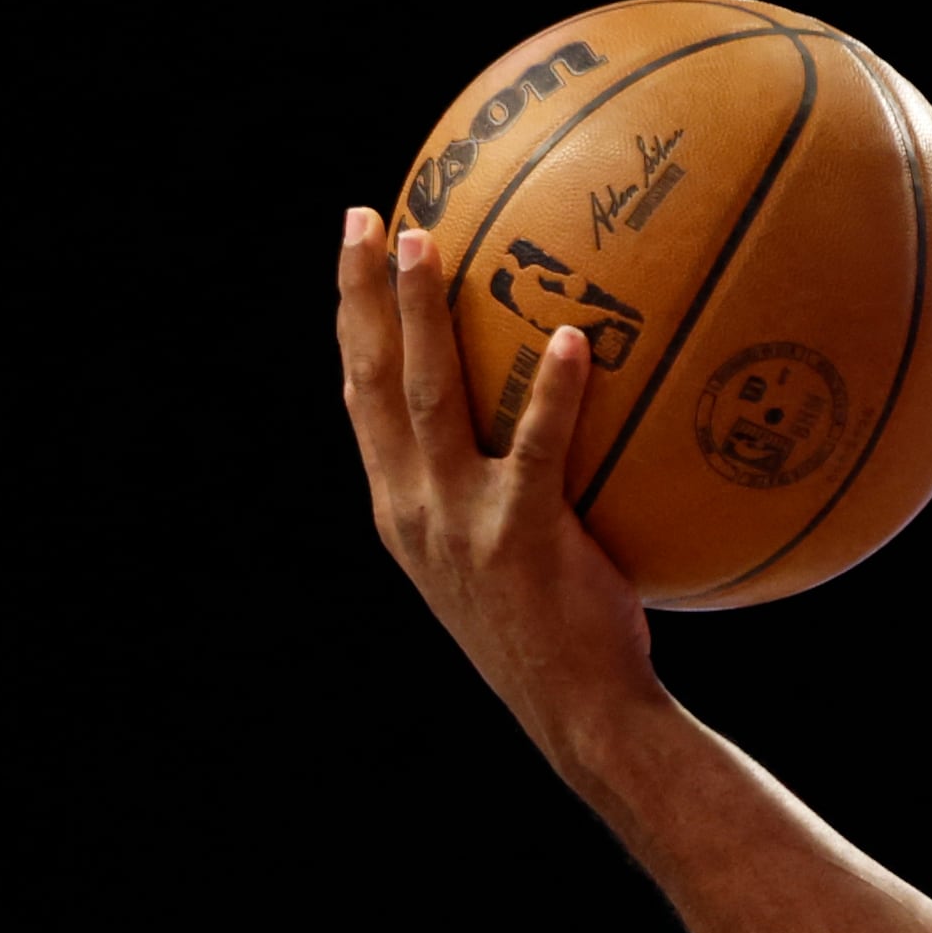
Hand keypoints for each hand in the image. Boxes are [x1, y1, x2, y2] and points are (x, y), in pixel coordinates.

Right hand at [333, 211, 660, 754]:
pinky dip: (554, 392)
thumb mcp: (500, 563)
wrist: (580, 716)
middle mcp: (413, 509)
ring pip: (429, 396)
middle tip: (368, 217)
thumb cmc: (558, 636)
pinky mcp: (522, 537)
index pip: (360, 400)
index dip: (351, 325)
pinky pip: (540, 448)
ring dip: (420, 315)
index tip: (353, 255)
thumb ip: (500, 492)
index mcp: (400, 510)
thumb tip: (549, 417)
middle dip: (361, 294)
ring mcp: (461, 523)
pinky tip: (574, 339)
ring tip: (427, 241)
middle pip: (371, 380)